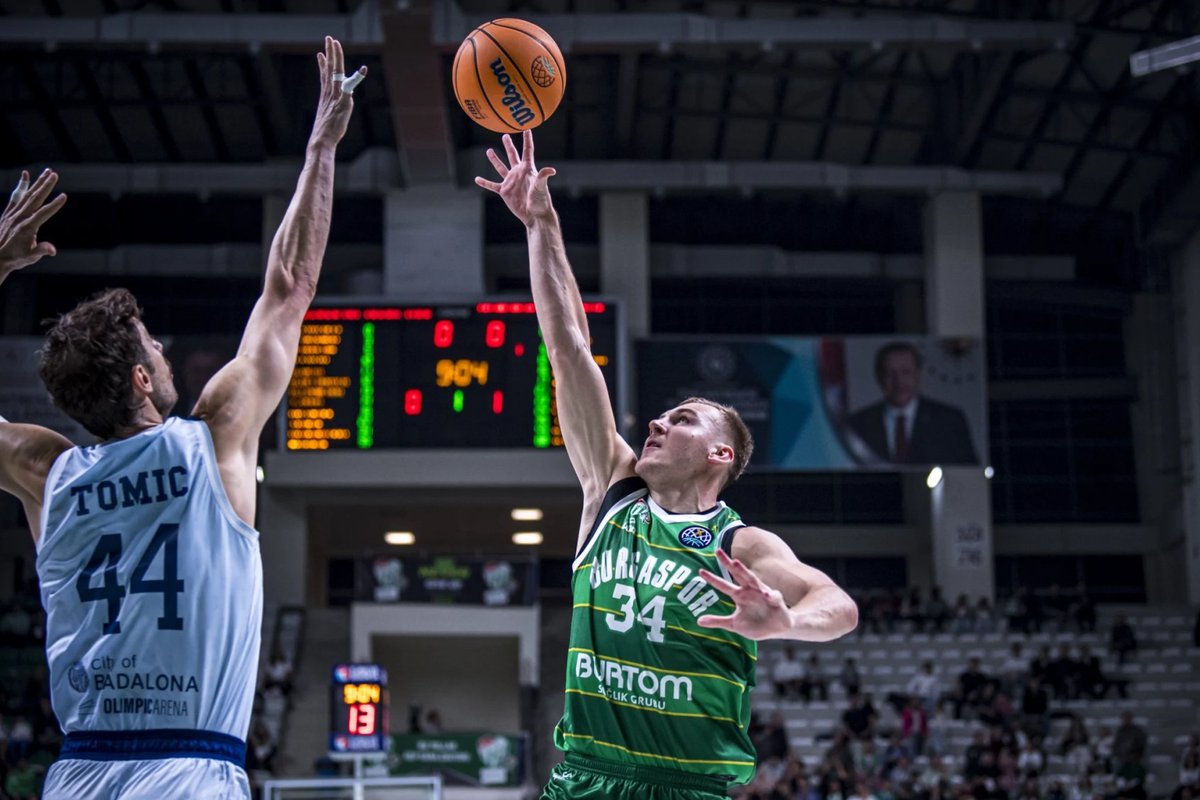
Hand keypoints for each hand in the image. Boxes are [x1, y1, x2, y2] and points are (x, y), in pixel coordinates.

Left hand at [0, 168, 66, 275]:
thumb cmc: (15, 258)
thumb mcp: (29, 257)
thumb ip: (40, 251)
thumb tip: (53, 250)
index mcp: (27, 227)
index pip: (43, 213)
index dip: (54, 205)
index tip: (64, 196)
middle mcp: (19, 217)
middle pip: (35, 198)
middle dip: (45, 186)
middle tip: (54, 174)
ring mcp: (13, 213)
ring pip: (27, 194)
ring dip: (38, 183)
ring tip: (47, 172)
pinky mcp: (9, 212)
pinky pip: (16, 196)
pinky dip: (22, 186)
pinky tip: (26, 176)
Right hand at [308, 36, 366, 150]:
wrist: (321, 140)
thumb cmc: (326, 133)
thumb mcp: (329, 119)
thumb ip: (332, 111)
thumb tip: (333, 111)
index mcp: (326, 96)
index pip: (325, 76)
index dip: (323, 64)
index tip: (320, 53)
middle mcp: (329, 94)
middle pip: (330, 69)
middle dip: (330, 53)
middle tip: (329, 39)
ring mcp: (336, 97)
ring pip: (336, 73)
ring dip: (336, 57)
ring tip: (334, 43)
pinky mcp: (343, 104)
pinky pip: (350, 88)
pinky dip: (357, 79)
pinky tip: (363, 70)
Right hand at [475, 130, 556, 226]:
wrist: (534, 215)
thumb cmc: (540, 201)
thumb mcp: (541, 187)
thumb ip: (543, 177)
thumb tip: (552, 170)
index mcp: (528, 169)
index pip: (527, 151)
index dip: (527, 140)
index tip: (527, 129)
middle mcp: (518, 173)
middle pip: (513, 155)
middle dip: (509, 145)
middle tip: (505, 135)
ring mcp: (511, 181)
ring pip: (501, 167)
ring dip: (495, 160)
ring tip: (489, 150)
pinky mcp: (505, 191)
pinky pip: (492, 185)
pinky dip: (484, 183)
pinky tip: (477, 179)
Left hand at [697, 548, 792, 640]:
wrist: (776, 629)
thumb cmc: (755, 625)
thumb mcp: (734, 624)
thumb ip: (718, 621)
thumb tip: (698, 621)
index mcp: (739, 595)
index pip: (723, 585)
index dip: (712, 579)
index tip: (700, 571)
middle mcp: (749, 590)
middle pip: (737, 573)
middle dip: (728, 563)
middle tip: (717, 551)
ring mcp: (762, 593)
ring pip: (752, 579)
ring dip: (744, 571)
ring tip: (736, 563)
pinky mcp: (776, 600)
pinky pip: (773, 596)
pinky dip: (769, 595)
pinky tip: (765, 594)